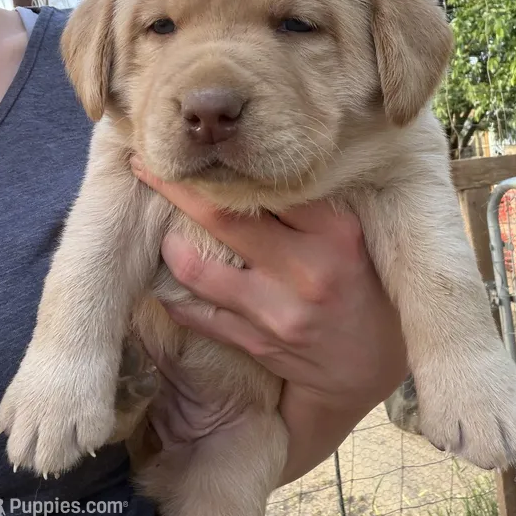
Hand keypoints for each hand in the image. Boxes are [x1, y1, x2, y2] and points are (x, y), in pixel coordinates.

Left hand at [131, 157, 407, 481]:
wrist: (371, 369)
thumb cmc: (366, 288)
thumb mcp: (356, 237)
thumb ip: (313, 205)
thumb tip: (253, 162)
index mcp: (336, 233)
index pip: (271, 185)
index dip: (226, 163)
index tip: (199, 146)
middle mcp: (306, 270)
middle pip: (223, 218)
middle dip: (175, 188)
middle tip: (144, 164)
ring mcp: (278, 312)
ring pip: (198, 270)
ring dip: (169, 244)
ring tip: (155, 225)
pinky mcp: (259, 345)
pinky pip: (199, 316)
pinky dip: (176, 294)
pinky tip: (164, 278)